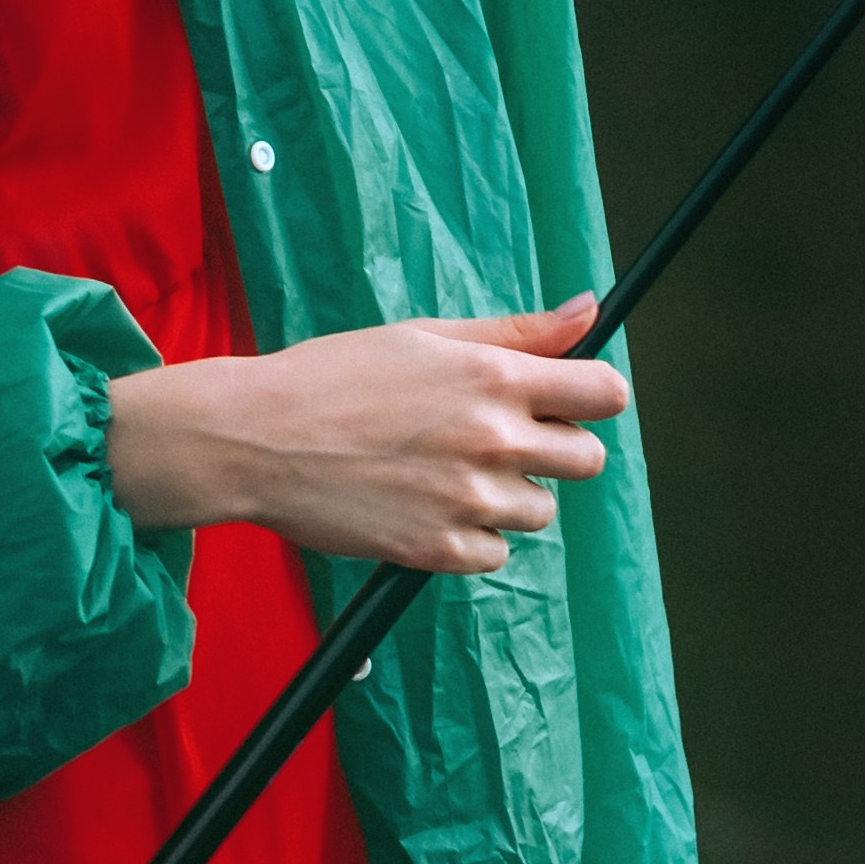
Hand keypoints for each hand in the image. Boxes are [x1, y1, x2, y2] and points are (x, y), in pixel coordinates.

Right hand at [104, 294, 628, 572]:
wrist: (260, 438)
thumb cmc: (337, 374)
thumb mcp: (427, 335)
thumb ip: (516, 332)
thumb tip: (588, 310)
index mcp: (493, 377)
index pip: (604, 394)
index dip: (593, 394)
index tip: (569, 397)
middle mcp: (493, 440)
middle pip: (587, 459)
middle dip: (555, 446)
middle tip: (499, 434)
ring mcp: (470, 501)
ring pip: (540, 509)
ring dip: (508, 492)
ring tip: (447, 466)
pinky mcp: (442, 553)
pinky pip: (496, 553)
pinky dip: (472, 534)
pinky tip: (427, 502)